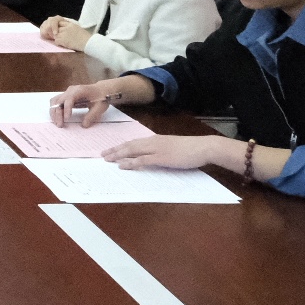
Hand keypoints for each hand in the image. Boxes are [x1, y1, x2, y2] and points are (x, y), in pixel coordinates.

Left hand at [44, 15, 92, 51]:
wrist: (88, 43)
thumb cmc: (86, 37)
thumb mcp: (78, 28)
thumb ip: (70, 28)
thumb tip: (65, 30)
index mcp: (70, 24)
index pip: (59, 22)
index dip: (58, 27)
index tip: (59, 31)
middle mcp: (66, 28)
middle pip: (56, 28)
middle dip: (57, 33)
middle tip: (59, 37)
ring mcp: (64, 33)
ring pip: (55, 35)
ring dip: (57, 38)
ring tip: (62, 41)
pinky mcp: (63, 40)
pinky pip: (56, 41)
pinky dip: (58, 43)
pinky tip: (63, 44)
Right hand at [47, 76, 152, 126]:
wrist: (107, 88)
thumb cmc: (105, 97)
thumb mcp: (102, 106)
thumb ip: (92, 116)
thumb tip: (84, 125)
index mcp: (79, 91)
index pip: (67, 101)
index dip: (64, 111)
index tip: (66, 122)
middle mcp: (71, 90)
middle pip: (57, 101)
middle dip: (56, 114)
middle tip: (60, 126)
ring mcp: (68, 92)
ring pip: (55, 101)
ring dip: (54, 112)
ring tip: (58, 124)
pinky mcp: (67, 96)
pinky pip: (57, 102)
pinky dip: (55, 110)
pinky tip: (59, 119)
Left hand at [103, 134, 230, 171]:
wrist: (203, 147)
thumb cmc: (190, 148)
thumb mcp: (172, 146)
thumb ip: (161, 149)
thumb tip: (152, 155)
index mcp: (155, 139)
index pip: (134, 142)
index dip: (121, 146)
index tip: (110, 149)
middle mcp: (153, 142)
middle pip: (129, 145)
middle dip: (115, 150)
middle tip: (102, 155)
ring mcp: (157, 149)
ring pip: (132, 151)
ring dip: (118, 155)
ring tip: (107, 159)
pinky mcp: (162, 158)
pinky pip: (143, 160)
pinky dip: (131, 163)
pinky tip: (123, 165)